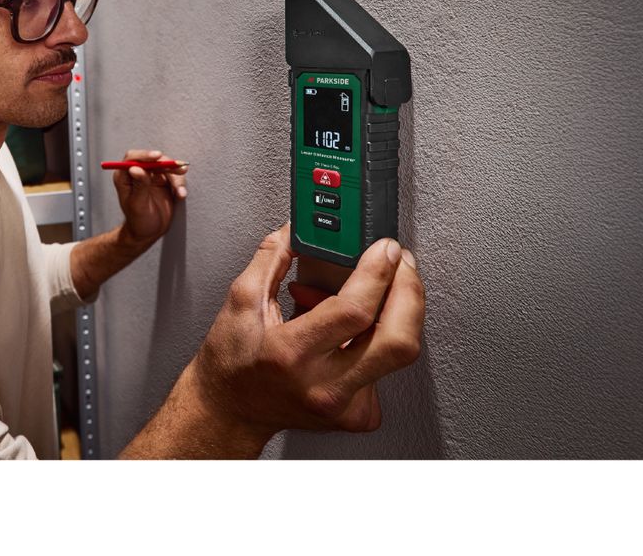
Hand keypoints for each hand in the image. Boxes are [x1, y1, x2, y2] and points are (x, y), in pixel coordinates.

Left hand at [111, 148, 188, 247]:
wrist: (149, 232)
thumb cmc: (138, 221)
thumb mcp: (138, 205)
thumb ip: (139, 186)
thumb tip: (135, 168)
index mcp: (125, 177)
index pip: (133, 158)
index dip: (145, 155)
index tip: (158, 157)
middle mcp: (138, 173)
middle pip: (153, 160)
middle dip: (167, 164)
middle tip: (179, 169)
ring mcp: (152, 176)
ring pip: (166, 167)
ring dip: (176, 176)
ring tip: (180, 192)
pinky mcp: (164, 181)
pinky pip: (174, 177)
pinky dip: (180, 184)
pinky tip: (181, 195)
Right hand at [190, 223, 423, 440]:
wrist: (231, 410)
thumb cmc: (233, 362)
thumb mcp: (241, 300)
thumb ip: (272, 257)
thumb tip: (298, 228)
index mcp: (292, 353)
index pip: (354, 311)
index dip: (378, 273)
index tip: (384, 249)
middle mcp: (324, 385)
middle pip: (398, 341)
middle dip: (411, 293)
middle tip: (402, 266)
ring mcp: (345, 405)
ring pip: (398, 353)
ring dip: (392, 314)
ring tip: (366, 297)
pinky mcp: (357, 415)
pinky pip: (385, 370)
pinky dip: (375, 342)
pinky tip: (352, 335)